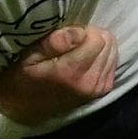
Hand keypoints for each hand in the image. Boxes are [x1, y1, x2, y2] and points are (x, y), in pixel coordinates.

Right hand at [0, 25, 117, 124]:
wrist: (24, 108)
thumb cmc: (24, 77)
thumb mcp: (30, 56)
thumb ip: (54, 43)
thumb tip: (78, 31)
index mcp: (71, 72)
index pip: (96, 39)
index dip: (83, 30)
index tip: (69, 34)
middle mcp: (89, 82)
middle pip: (108, 44)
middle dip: (93, 36)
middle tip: (74, 41)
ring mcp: (97, 89)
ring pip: (113, 52)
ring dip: (99, 46)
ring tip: (79, 50)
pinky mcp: (102, 91)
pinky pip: (113, 64)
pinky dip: (103, 57)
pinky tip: (88, 58)